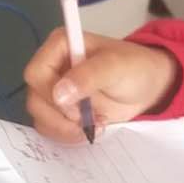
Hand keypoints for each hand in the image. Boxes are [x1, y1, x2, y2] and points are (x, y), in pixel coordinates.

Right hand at [24, 29, 178, 143]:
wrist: (148, 88)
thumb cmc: (135, 69)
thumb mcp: (116, 67)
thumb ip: (88, 76)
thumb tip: (59, 94)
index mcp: (59, 47)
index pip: (36, 74)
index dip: (52, 95)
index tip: (79, 107)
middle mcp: (51, 68)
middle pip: (35, 100)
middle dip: (61, 117)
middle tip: (88, 120)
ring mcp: (54, 91)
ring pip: (41, 117)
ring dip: (65, 129)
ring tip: (94, 125)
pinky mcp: (61, 111)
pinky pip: (51, 128)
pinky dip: (68, 135)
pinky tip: (90, 129)